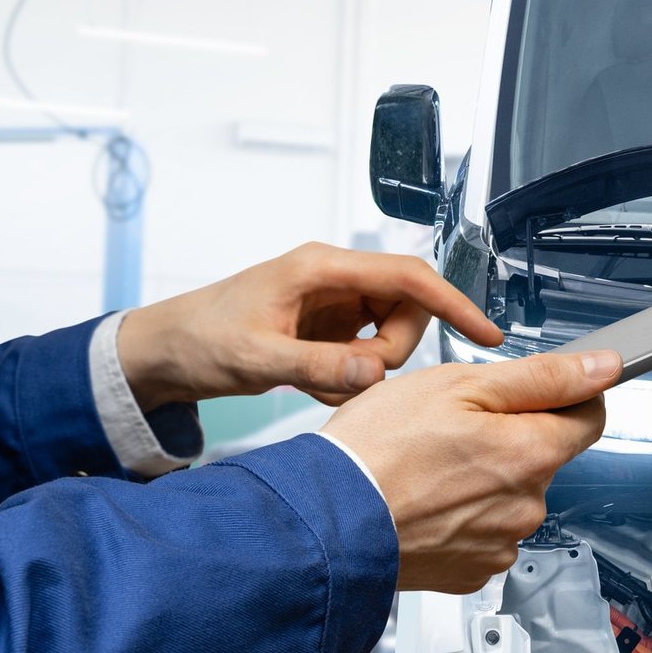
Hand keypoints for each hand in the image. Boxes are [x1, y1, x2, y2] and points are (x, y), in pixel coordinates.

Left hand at [117, 243, 503, 410]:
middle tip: (348, 378)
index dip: (453, 303)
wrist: (164, 352)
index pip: (408, 277)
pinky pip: (366, 355)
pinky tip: (312, 384)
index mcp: (322, 268)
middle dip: (390, 353)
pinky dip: (349, 378)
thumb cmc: (198, 339)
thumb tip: (375, 371)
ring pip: (389, 337)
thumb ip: (319, 367)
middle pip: (406, 311)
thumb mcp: (257, 359)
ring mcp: (333, 304)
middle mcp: (334, 279)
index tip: (487, 334)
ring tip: (318, 382)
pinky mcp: (328, 328)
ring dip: (367, 369)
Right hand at [321, 350, 622, 593]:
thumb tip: (601, 369)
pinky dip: (460, 517)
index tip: (541, 389)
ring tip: (427, 468)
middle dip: (508, 438)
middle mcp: (527, 506)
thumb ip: (540, 377)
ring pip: (509, 497)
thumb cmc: (378, 450)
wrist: (326, 523)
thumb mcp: (459, 385)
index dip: (568, 394)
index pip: (589, 418)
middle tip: (451, 427)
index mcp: (531, 453)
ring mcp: (500, 543)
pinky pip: (482, 534)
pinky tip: (424, 503)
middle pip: (541, 457)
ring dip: (482, 480)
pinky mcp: (471, 571)